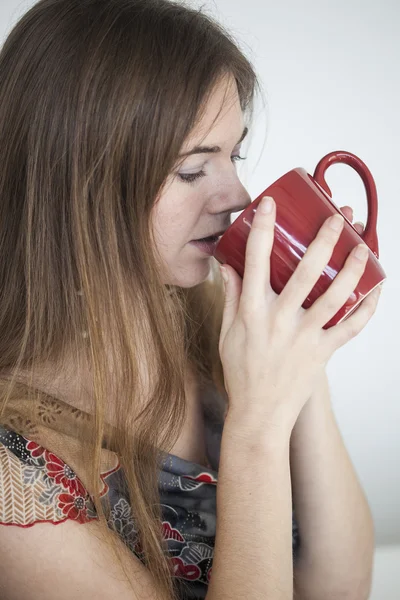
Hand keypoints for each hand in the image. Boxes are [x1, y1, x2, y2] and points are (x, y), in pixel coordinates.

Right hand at [219, 197, 380, 436]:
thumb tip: (229, 266)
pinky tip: (376, 292)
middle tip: (336, 219)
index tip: (270, 204)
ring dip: (352, 270)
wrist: (259, 412)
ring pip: (334, 297)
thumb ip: (232, 296)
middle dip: (323, 240)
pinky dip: (366, 310)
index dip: (264, 229)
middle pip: (306, 273)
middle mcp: (279, 320)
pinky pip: (350, 328)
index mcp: (252, 312)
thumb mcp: (228, 332)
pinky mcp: (322, 352)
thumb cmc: (242, 372)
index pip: (256, 261)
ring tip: (363, 249)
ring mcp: (304, 337)